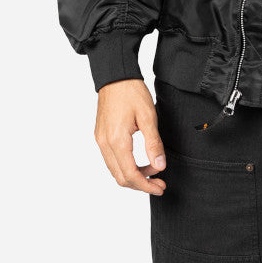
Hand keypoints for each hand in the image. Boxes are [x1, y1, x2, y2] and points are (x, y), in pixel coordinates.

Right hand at [94, 78, 167, 194]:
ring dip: (134, 176)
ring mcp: (100, 141)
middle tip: (160, 183)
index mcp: (117, 140)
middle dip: (141, 184)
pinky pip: (111, 160)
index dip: (146, 185)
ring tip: (153, 171)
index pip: (130, 175)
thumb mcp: (148, 116)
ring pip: (115, 170)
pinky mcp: (100, 136)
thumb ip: (153, 143)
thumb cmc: (132, 92)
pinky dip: (125, 166)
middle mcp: (105, 144)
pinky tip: (139, 162)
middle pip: (121, 177)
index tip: (160, 187)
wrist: (116, 76)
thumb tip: (159, 166)